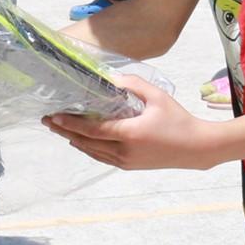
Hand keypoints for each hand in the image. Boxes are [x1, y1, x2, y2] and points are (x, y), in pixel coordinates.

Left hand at [43, 72, 220, 171]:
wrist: (196, 148)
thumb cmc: (178, 120)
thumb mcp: (157, 96)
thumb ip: (133, 84)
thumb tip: (110, 78)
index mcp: (130, 133)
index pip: (92, 129)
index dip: (70, 123)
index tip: (54, 116)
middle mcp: (124, 151)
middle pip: (87, 142)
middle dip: (65, 131)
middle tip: (48, 121)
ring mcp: (126, 161)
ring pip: (93, 152)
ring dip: (75, 140)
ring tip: (59, 130)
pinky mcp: (130, 166)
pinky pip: (102, 157)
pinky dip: (89, 149)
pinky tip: (81, 141)